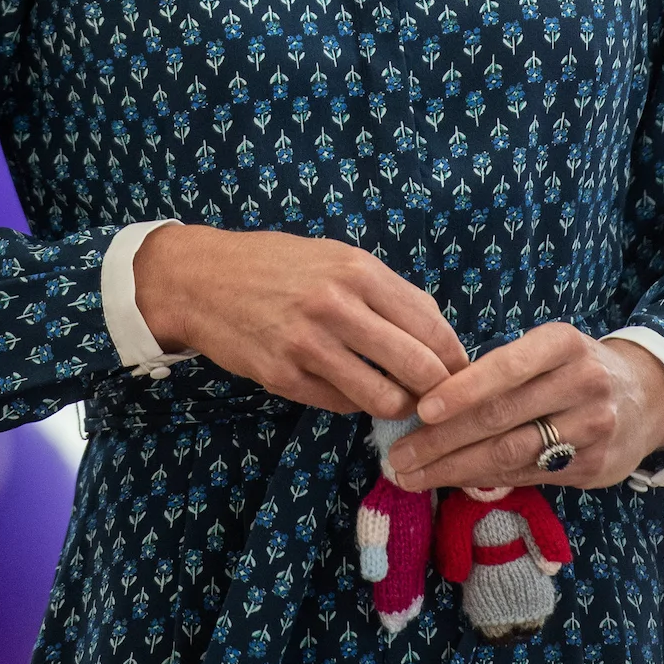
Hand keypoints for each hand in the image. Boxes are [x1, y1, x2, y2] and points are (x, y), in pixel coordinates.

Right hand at [133, 224, 470, 418]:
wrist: (202, 279)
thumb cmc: (276, 265)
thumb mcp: (335, 258)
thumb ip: (386, 291)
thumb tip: (437, 330)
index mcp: (358, 271)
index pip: (432, 326)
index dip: (454, 358)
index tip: (461, 373)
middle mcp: (338, 306)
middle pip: (419, 368)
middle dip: (438, 391)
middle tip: (437, 399)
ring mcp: (309, 345)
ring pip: (385, 398)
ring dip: (398, 405)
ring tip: (396, 399)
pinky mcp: (284, 377)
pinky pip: (342, 405)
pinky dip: (355, 403)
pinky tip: (350, 388)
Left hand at [387, 323, 663, 491]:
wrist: (646, 397)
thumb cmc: (574, 367)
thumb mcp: (548, 349)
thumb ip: (503, 369)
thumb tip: (430, 397)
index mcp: (563, 344)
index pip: (507, 367)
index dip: (464, 389)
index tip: (422, 408)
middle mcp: (582, 384)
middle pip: (502, 416)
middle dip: (443, 439)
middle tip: (398, 455)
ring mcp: (592, 429)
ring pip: (511, 453)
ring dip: (454, 468)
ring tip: (411, 475)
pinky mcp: (593, 468)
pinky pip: (528, 474)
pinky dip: (484, 479)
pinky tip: (451, 480)